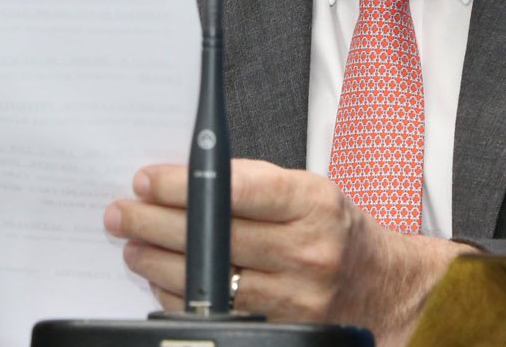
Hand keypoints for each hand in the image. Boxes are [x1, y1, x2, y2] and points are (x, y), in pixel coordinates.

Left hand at [104, 159, 470, 344]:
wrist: (383, 287)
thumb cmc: (336, 228)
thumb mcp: (309, 188)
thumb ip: (255, 181)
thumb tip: (186, 177)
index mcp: (312, 202)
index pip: (237, 187)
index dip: (184, 184)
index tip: (148, 180)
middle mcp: (307, 249)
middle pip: (215, 235)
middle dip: (156, 222)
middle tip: (122, 212)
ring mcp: (296, 295)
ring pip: (211, 279)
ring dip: (160, 261)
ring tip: (131, 245)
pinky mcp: (283, 327)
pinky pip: (220, 311)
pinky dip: (182, 295)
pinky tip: (161, 279)